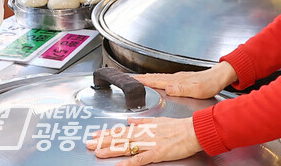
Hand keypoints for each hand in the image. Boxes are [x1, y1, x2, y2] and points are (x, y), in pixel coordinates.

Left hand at [87, 116, 202, 165]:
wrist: (192, 130)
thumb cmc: (178, 126)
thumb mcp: (157, 120)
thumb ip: (142, 121)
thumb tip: (130, 119)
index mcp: (143, 127)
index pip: (121, 130)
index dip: (107, 133)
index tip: (95, 135)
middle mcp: (143, 134)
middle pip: (119, 138)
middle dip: (103, 141)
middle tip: (89, 143)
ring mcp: (148, 143)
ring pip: (126, 146)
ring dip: (110, 150)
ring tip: (98, 153)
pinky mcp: (156, 153)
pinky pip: (139, 159)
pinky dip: (129, 163)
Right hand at [134, 62, 236, 98]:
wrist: (218, 77)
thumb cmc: (209, 84)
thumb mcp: (196, 90)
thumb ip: (181, 89)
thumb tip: (167, 87)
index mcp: (176, 81)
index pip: (155, 81)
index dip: (143, 81)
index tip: (131, 80)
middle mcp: (175, 78)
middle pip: (154, 77)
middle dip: (140, 78)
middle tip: (129, 78)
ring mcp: (177, 78)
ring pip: (158, 77)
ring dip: (146, 77)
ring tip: (138, 78)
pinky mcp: (181, 79)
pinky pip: (163, 78)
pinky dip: (155, 79)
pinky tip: (156, 80)